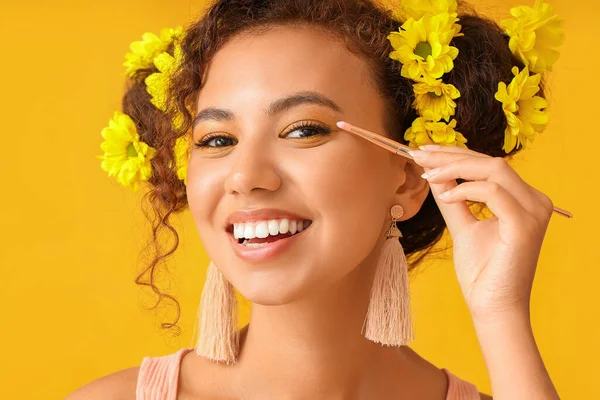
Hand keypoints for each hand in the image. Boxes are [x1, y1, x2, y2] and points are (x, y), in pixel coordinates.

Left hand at [409, 145, 553, 322]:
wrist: (492, 308)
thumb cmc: (482, 272)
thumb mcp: (462, 226)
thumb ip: (452, 198)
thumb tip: (435, 172)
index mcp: (523, 199)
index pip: (488, 165)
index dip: (455, 154)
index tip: (423, 153)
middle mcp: (534, 200)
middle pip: (491, 161)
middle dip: (451, 155)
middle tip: (419, 154)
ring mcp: (533, 211)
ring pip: (494, 169)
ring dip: (455, 167)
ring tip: (427, 175)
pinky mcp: (524, 224)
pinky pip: (493, 191)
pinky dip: (465, 189)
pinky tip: (444, 195)